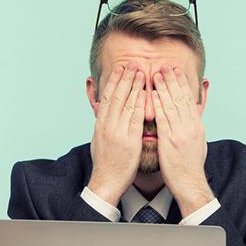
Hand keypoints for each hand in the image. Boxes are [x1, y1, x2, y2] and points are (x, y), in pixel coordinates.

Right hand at [88, 62, 145, 205]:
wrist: (106, 181)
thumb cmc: (106, 162)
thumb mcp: (100, 139)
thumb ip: (104, 124)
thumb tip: (104, 111)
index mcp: (101, 124)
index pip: (108, 97)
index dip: (114, 81)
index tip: (120, 69)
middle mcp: (108, 126)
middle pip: (117, 97)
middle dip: (125, 79)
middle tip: (132, 64)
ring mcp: (118, 133)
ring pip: (127, 105)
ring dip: (134, 87)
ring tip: (141, 73)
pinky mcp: (129, 142)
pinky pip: (136, 120)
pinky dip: (141, 105)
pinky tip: (146, 94)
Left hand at [152, 65, 213, 215]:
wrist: (190, 183)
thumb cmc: (190, 165)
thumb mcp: (198, 141)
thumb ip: (194, 124)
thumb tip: (194, 112)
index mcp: (197, 126)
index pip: (189, 99)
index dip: (182, 83)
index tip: (176, 70)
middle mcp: (190, 127)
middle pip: (181, 98)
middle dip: (172, 80)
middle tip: (165, 65)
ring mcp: (181, 133)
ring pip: (172, 105)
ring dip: (164, 88)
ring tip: (156, 74)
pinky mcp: (170, 142)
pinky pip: (163, 120)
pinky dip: (158, 105)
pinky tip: (152, 94)